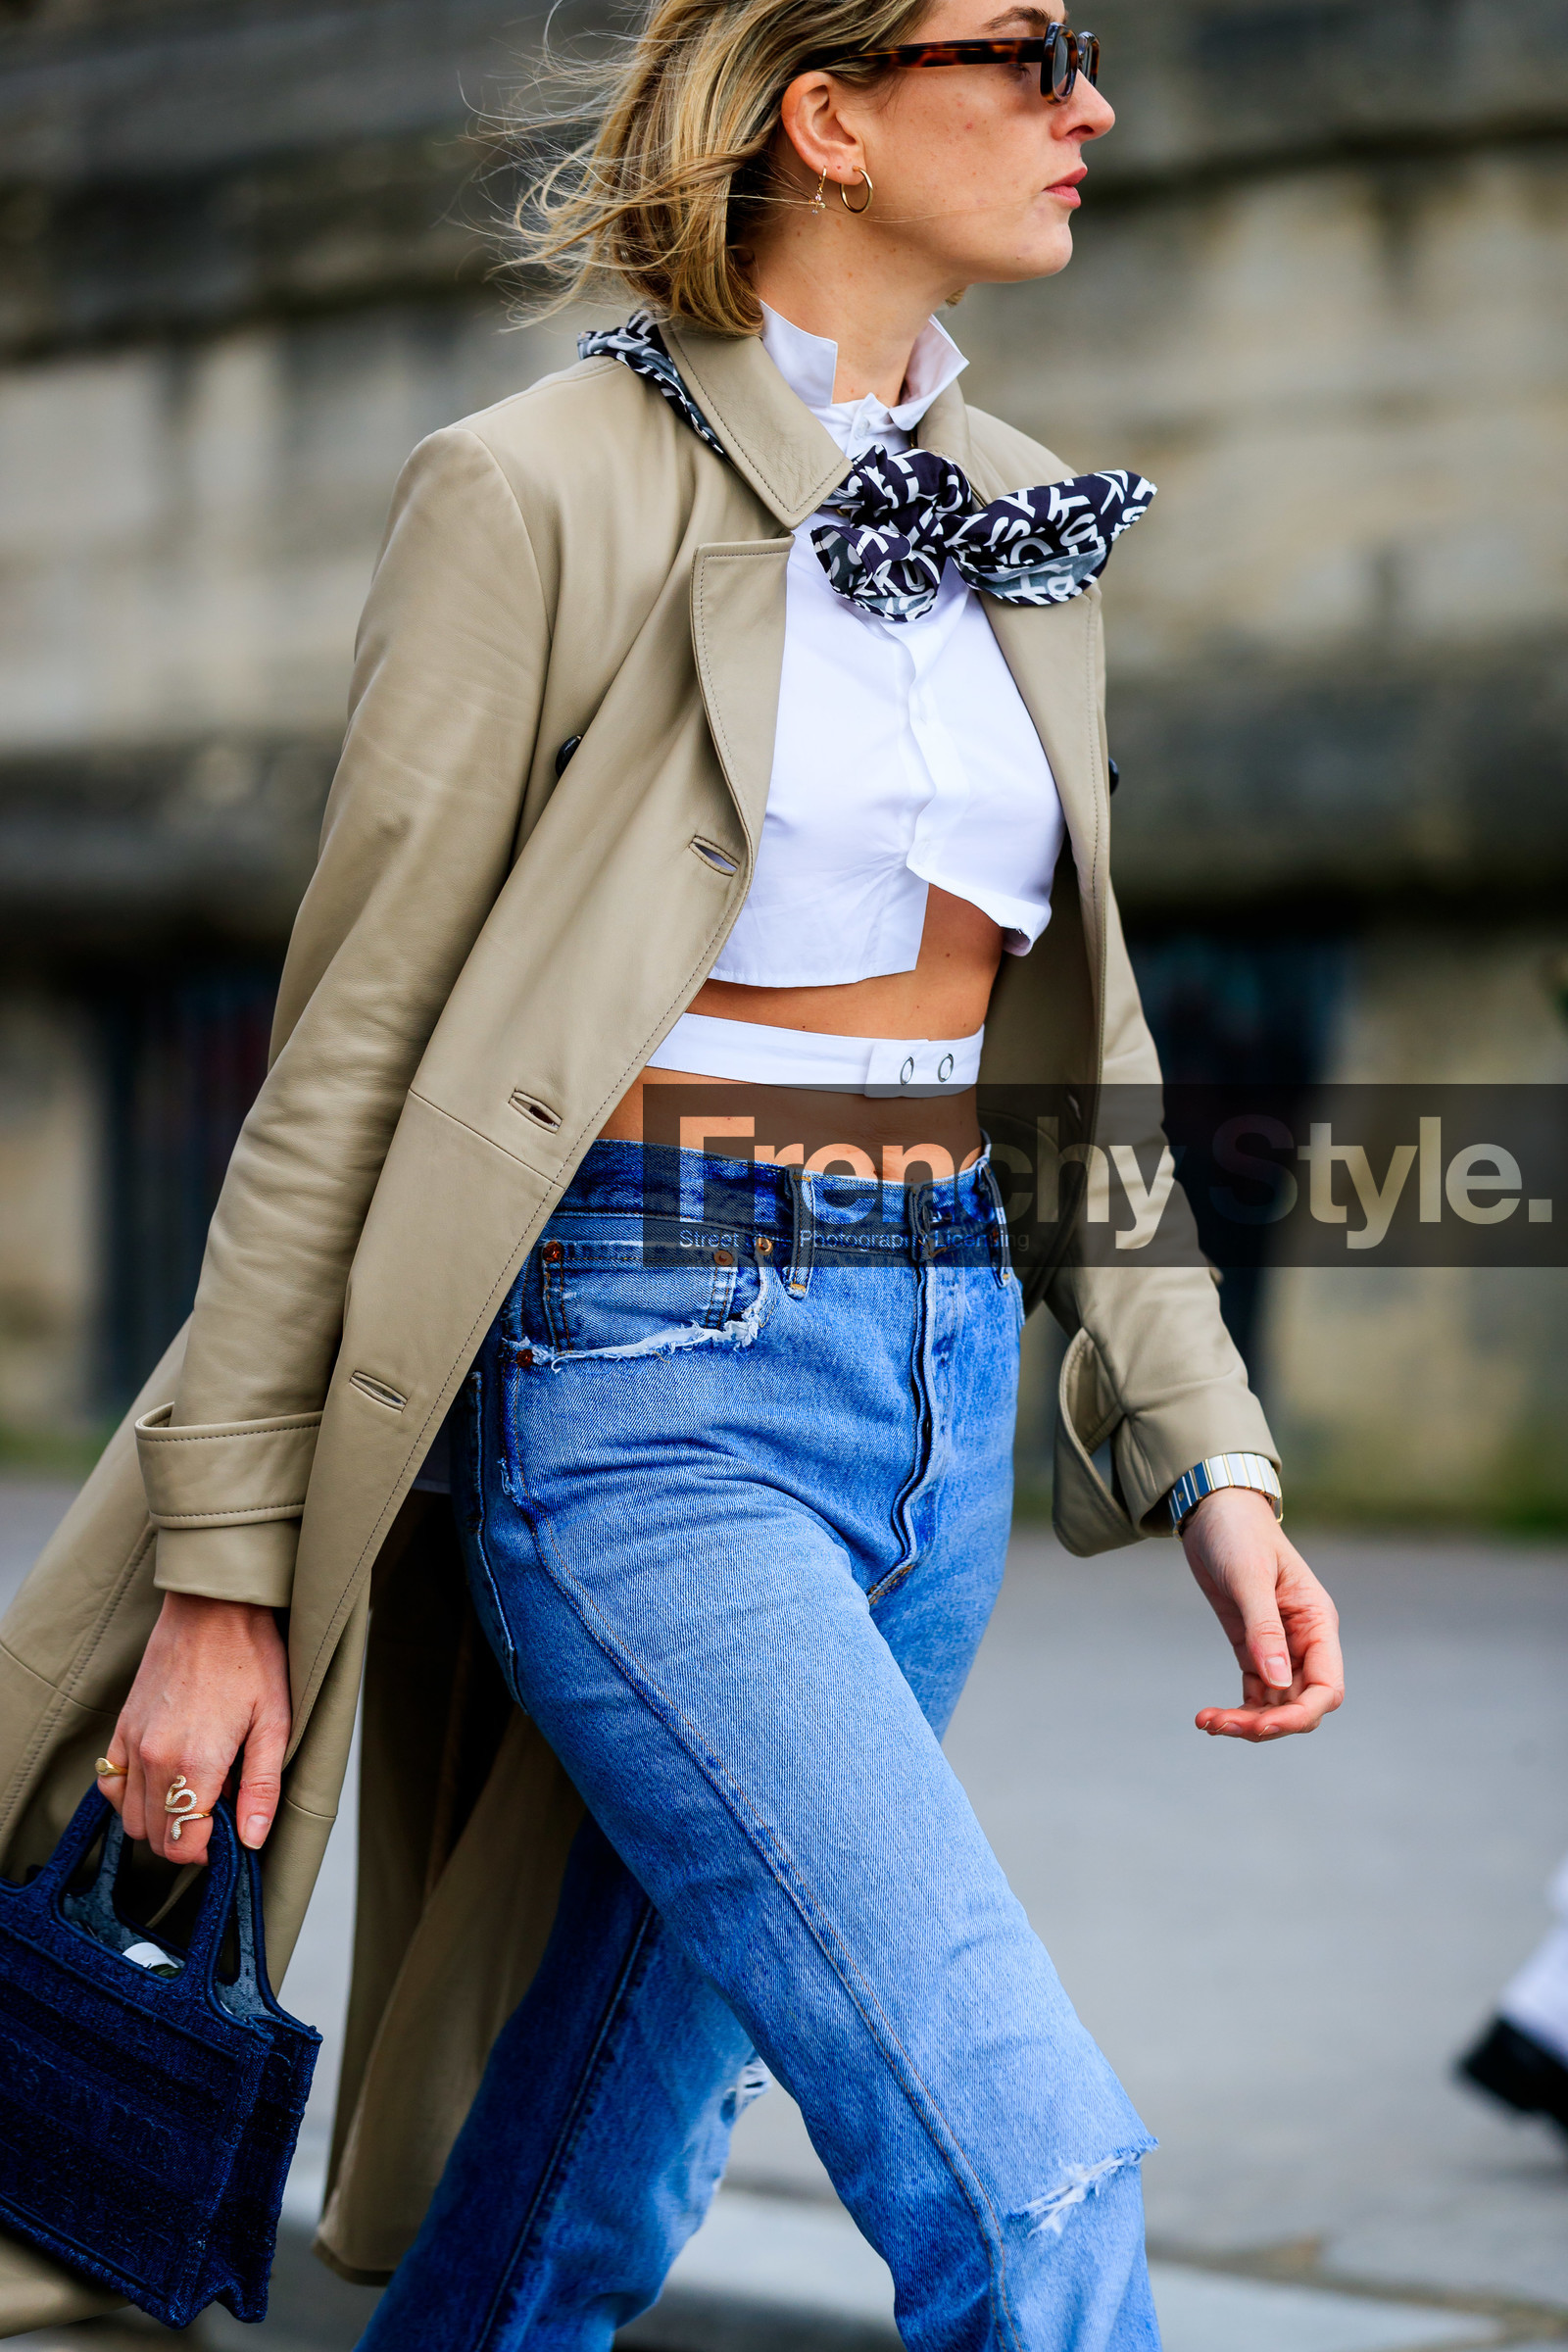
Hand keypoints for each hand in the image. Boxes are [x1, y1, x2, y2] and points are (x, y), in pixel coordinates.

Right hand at [97, 1593, 291, 1862]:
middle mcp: (153, 1759)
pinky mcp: (122, 1727)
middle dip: (186, 1839)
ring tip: (197, 1791)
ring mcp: (131, 1743)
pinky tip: (164, 1778)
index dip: (208, 1851)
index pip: (182, 1845)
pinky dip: (131, 1796)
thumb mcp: (274, 1724)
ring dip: (160, 1820)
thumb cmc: (251, 1658)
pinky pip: (111, 1785)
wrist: (214, 1607)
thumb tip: (251, 1841)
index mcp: (193, 1764)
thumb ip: (262, 1788)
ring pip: (129, 1818)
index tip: (229, 1834)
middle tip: (220, 1811)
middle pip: (155, 1838)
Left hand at [1181, 1488, 1342, 1741]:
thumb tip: (1279, 1683)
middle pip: (1301, 1704)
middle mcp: (1303, 1641)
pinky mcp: (1252, 1648)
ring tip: (1207, 1722)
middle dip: (1268, 1724)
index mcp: (1317, 1623)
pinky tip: (1208, 1717)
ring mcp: (1278, 1648)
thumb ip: (1265, 1629)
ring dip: (1247, 1722)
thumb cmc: (1239, 1533)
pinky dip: (1236, 1710)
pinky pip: (1254, 1694)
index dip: (1301, 1714)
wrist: (1213, 1511)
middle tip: (1222, 1725)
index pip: (1327, 1688)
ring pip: (1276, 1705)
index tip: (1263, 1725)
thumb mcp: (1249, 1578)